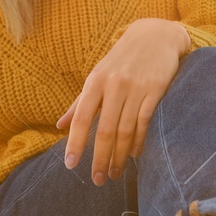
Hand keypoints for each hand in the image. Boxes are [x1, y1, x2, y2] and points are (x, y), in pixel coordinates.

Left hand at [58, 18, 189, 184]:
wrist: (155, 36)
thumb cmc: (122, 60)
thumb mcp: (97, 76)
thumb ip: (80, 103)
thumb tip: (59, 126)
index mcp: (95, 81)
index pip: (81, 117)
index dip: (75, 142)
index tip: (70, 165)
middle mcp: (114, 85)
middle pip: (104, 130)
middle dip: (100, 158)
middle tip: (97, 180)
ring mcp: (136, 88)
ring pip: (125, 130)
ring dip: (119, 156)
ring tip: (114, 173)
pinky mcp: (156, 91)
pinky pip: (145, 123)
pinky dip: (139, 142)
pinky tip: (133, 155)